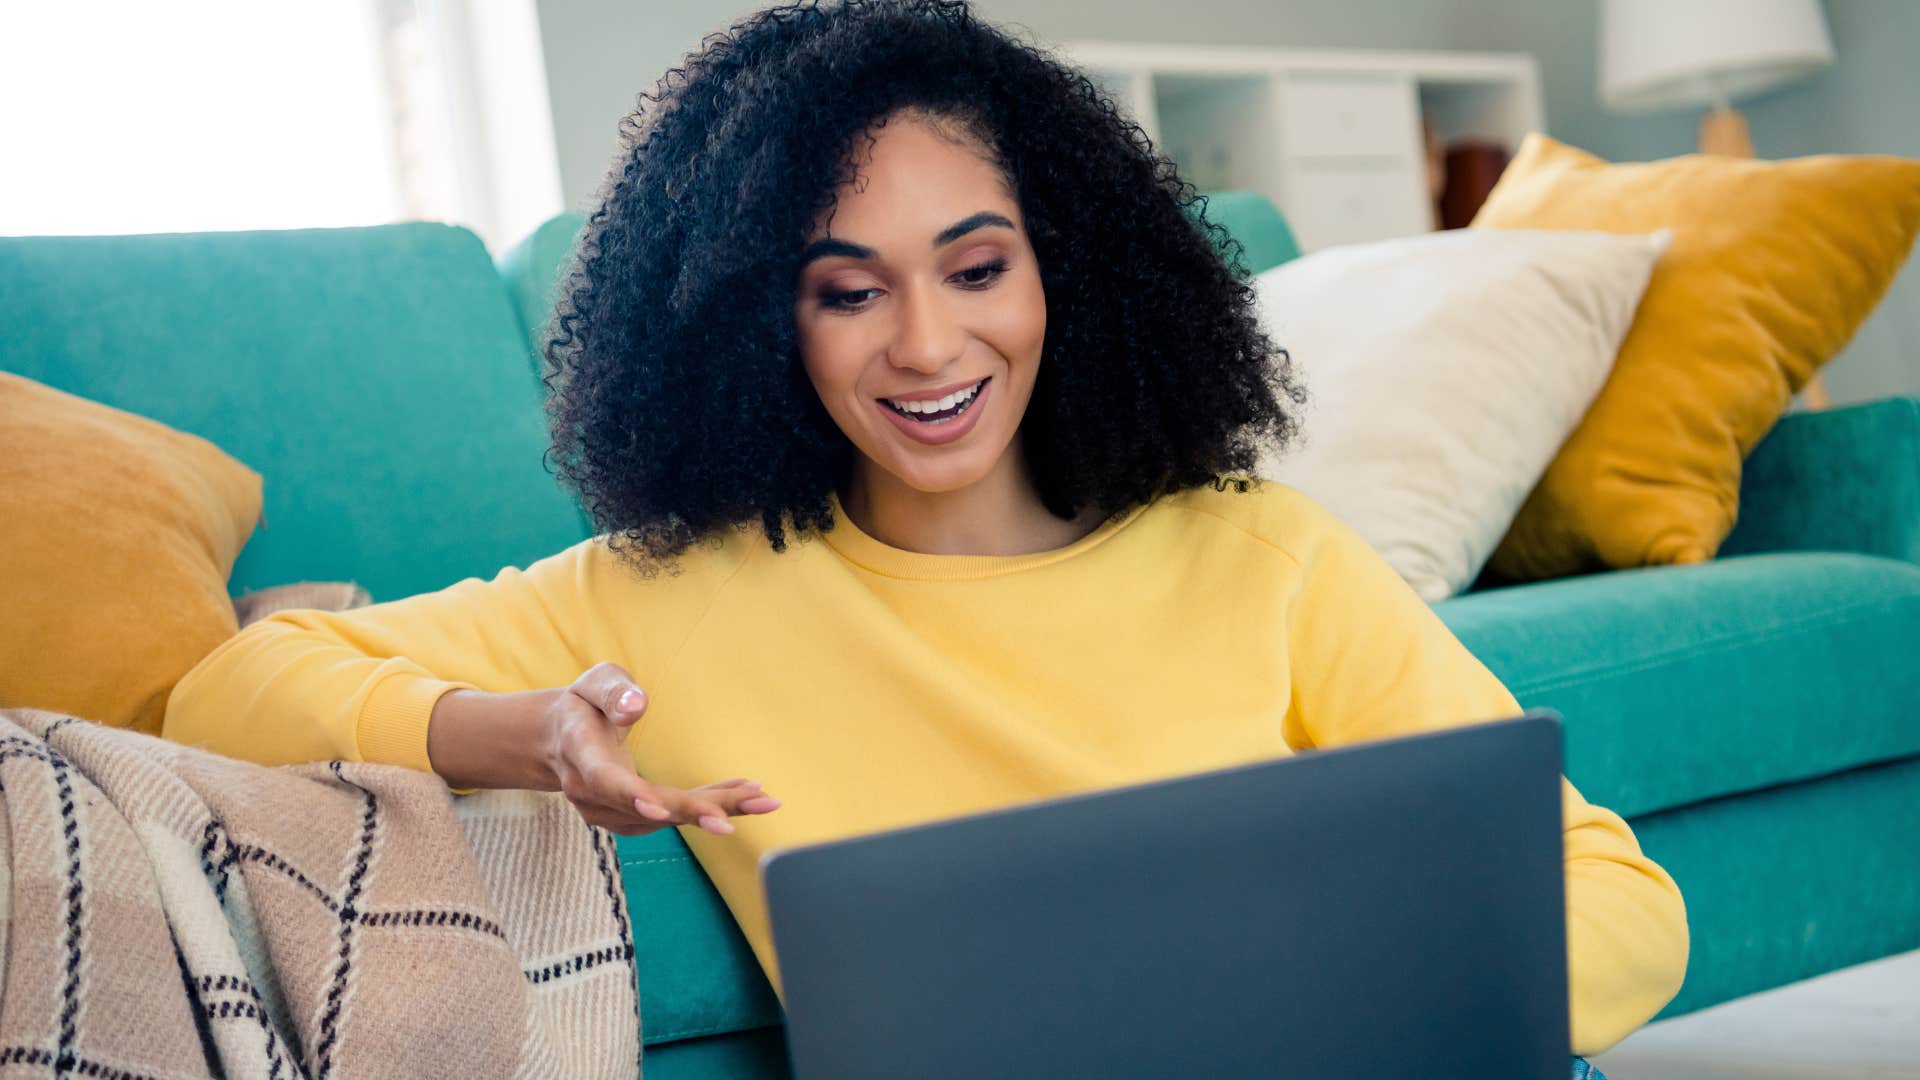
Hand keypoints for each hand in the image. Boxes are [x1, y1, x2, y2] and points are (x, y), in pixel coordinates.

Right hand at [542, 661, 781, 836]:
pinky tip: (744, 794)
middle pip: (649, 807)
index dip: (633, 797)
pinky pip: (673, 815)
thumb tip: (638, 704)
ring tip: (762, 798)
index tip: (662, 811)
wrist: (558, 740)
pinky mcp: (630, 819)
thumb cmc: (583, 704)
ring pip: (668, 816)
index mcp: (580, 754)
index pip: (604, 781)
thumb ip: (613, 691)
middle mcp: (591, 793)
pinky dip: (710, 805)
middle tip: (750, 806)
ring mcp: (609, 811)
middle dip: (698, 810)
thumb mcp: (594, 682)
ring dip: (716, 807)